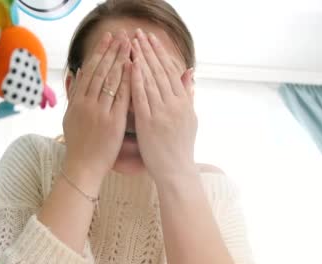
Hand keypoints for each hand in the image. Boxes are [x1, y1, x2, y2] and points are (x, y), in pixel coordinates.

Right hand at [62, 30, 131, 188]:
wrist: (82, 167)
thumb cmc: (78, 144)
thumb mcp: (69, 116)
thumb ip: (73, 95)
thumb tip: (76, 72)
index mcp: (76, 101)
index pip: (89, 71)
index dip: (99, 53)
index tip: (107, 39)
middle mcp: (86, 104)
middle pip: (100, 71)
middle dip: (111, 51)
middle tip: (121, 35)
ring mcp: (99, 112)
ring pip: (110, 81)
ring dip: (120, 60)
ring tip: (129, 45)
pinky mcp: (112, 122)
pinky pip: (122, 98)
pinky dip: (128, 81)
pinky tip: (134, 69)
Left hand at [130, 28, 197, 181]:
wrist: (177, 172)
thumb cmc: (180, 148)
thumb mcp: (190, 119)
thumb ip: (188, 95)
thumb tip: (189, 74)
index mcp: (184, 102)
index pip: (171, 72)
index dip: (161, 54)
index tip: (152, 39)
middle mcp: (175, 104)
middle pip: (160, 71)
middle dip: (149, 51)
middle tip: (140, 34)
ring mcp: (162, 113)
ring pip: (151, 80)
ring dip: (141, 59)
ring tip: (132, 44)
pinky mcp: (149, 123)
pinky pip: (142, 97)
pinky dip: (136, 80)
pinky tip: (130, 66)